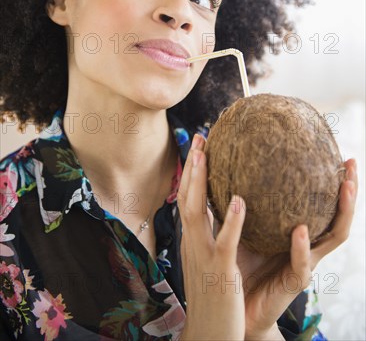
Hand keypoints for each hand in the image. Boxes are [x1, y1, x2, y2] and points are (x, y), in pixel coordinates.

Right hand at [177, 134, 245, 340]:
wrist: (209, 335)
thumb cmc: (214, 298)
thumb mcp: (208, 262)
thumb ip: (210, 237)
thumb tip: (222, 210)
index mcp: (192, 240)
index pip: (187, 198)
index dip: (190, 171)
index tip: (198, 146)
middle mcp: (192, 243)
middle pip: (186, 196)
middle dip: (192, 166)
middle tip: (200, 137)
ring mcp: (203, 256)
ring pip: (196, 212)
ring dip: (200, 182)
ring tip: (206, 155)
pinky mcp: (219, 271)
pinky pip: (225, 242)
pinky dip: (231, 221)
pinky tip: (240, 201)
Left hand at [235, 157, 357, 338]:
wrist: (236, 303)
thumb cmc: (241, 260)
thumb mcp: (245, 225)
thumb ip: (245, 201)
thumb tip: (233, 161)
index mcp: (298, 230)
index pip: (322, 202)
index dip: (333, 180)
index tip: (340, 154)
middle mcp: (308, 245)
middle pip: (339, 215)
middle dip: (349, 190)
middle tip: (352, 165)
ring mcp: (305, 262)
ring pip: (334, 236)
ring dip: (342, 211)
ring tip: (345, 188)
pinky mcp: (294, 282)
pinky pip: (302, 263)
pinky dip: (302, 246)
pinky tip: (301, 230)